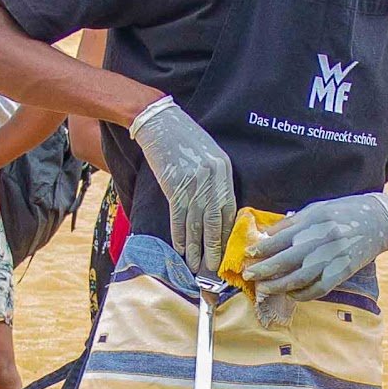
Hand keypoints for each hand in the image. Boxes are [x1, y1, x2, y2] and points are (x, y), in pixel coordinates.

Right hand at [129, 99, 235, 274]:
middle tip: (213, 268)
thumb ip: (214, 179)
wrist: (159, 120)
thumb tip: (215, 210)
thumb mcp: (207, 155)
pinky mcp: (174, 182)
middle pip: (215, 220)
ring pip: (196, 221)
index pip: (228, 209)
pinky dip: (179, 233)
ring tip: (195, 265)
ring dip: (196, 246)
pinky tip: (181, 248)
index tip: (224, 252)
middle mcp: (212, 176)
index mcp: (224, 169)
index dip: (225, 234)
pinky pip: (179, 214)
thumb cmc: (183, 138)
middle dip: (214, 247)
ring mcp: (193, 180)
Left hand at [244, 191, 387, 302]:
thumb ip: (293, 223)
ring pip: (299, 278)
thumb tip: (267, 236)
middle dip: (263, 270)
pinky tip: (291, 293)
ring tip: (263, 289)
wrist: (380, 220)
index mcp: (313, 221)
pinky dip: (302, 294)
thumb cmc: (345, 212)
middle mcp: (321, 240)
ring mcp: (332, 258)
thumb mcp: (317, 209)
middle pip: (285, 260)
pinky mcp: (342, 272)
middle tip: (248, 275)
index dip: (261, 248)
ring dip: (278, 286)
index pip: (280, 238)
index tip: (249, 254)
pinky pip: (318, 289)